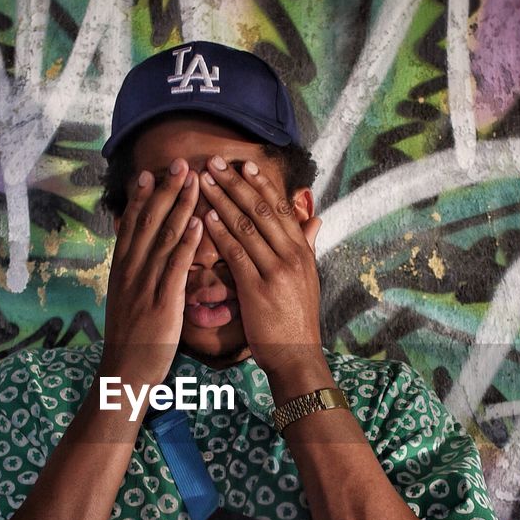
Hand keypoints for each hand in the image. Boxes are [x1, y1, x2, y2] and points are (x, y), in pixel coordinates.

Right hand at [100, 159, 202, 391]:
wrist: (125, 371)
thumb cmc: (132, 337)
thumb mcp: (128, 299)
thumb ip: (136, 274)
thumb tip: (143, 253)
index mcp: (121, 269)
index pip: (131, 224)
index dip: (142, 196)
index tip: (152, 171)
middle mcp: (130, 271)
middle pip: (148, 221)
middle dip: (164, 190)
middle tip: (180, 163)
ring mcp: (144, 285)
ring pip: (163, 237)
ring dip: (180, 206)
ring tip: (194, 181)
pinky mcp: (161, 302)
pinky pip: (175, 267)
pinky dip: (187, 242)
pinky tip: (199, 223)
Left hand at [198, 155, 325, 377]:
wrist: (297, 355)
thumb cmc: (297, 319)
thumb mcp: (308, 279)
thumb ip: (307, 246)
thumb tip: (315, 220)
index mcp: (302, 252)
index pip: (281, 209)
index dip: (262, 186)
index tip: (244, 166)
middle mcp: (292, 256)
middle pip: (262, 210)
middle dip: (237, 184)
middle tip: (215, 163)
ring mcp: (276, 271)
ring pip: (248, 226)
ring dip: (223, 201)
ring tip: (204, 182)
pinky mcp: (258, 288)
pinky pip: (237, 253)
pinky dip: (220, 232)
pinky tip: (206, 217)